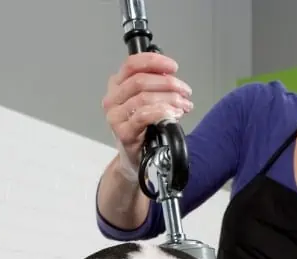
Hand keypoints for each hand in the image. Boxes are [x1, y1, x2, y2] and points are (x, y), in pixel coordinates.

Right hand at [102, 52, 193, 180]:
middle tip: (184, 91)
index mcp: (117, 86)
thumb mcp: (147, 101)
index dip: (154, 61)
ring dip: (169, 98)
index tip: (173, 67)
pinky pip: (143, 116)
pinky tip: (173, 115)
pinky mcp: (123, 133)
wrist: (137, 158)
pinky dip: (161, 112)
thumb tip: (172, 77)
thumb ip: (156, 85)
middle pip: (140, 80)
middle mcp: (112, 99)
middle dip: (168, 83)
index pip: (131, 64)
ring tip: (183, 105)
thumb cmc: (144, 129)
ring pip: (144, 97)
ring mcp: (115, 117)